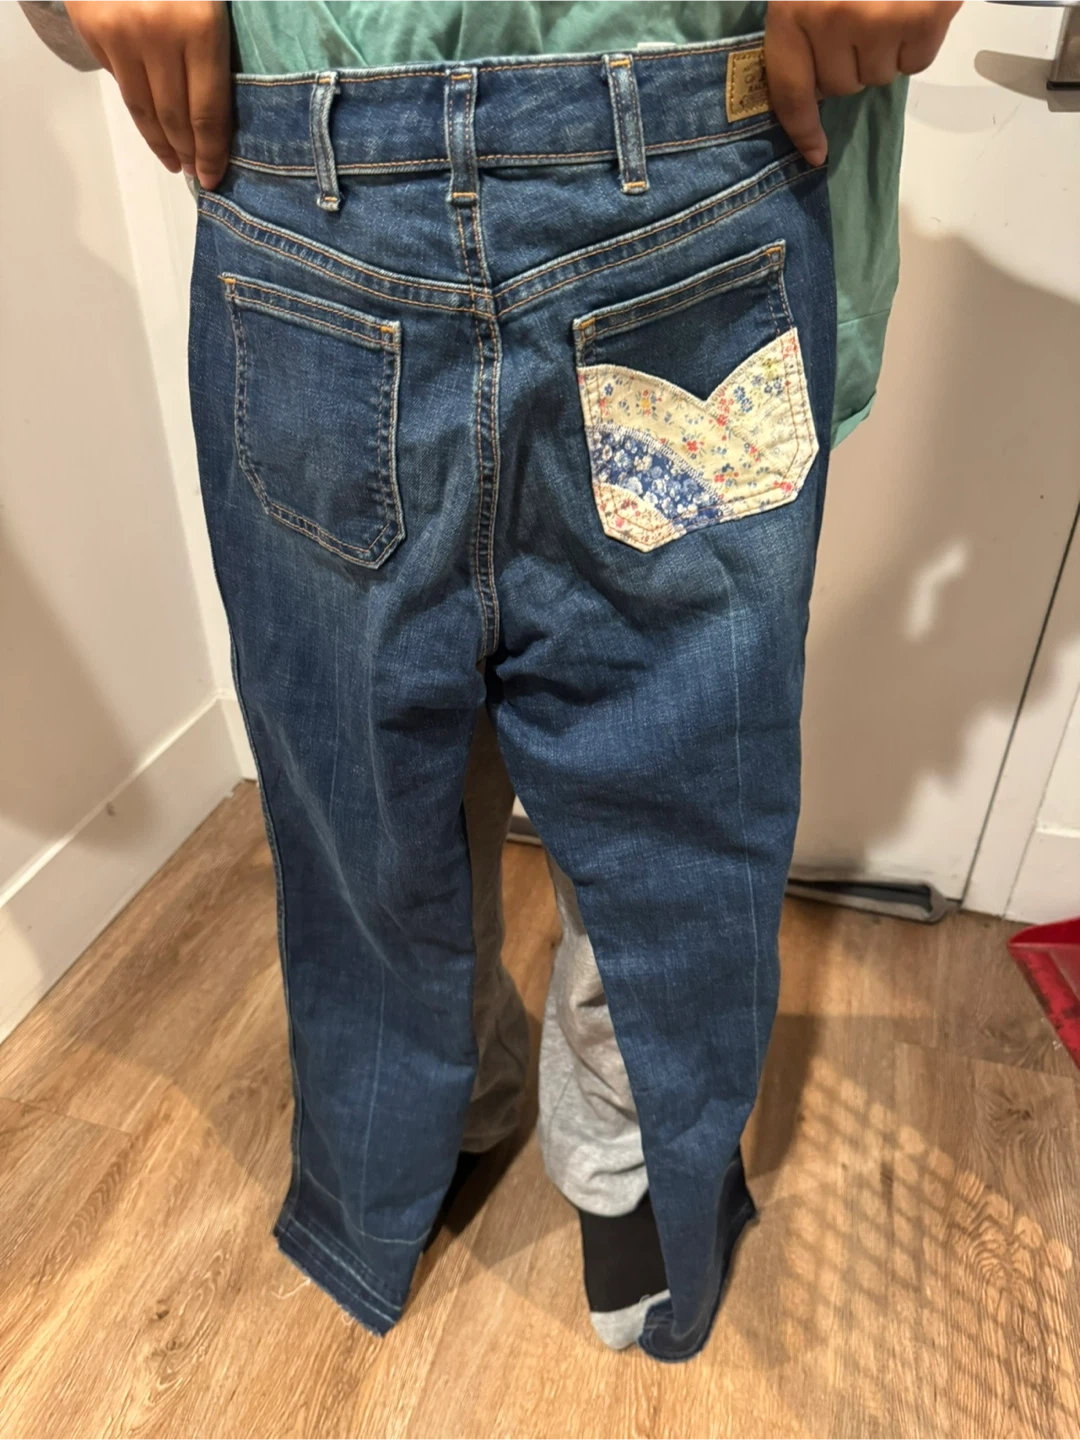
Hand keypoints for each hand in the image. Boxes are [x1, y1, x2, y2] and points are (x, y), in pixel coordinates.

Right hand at [66, 0, 230, 187]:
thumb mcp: (212, 1)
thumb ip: (212, 46)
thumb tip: (211, 110)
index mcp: (200, 26)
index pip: (208, 110)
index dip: (212, 151)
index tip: (214, 176)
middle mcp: (159, 35)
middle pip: (175, 116)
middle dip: (188, 152)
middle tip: (197, 173)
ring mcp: (122, 34)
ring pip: (144, 106)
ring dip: (160, 141)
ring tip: (174, 160)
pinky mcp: (94, 30)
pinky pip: (120, 81)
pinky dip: (138, 105)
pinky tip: (151, 124)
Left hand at [765, 0, 962, 164]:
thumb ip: (802, 26)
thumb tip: (815, 87)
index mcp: (794, 8)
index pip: (791, 89)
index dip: (801, 127)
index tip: (814, 151)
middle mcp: (833, 19)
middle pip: (840, 86)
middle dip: (850, 62)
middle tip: (862, 18)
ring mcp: (879, 20)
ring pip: (880, 76)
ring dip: (886, 50)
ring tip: (890, 6)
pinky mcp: (923, 19)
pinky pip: (916, 61)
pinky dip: (918, 41)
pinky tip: (914, 7)